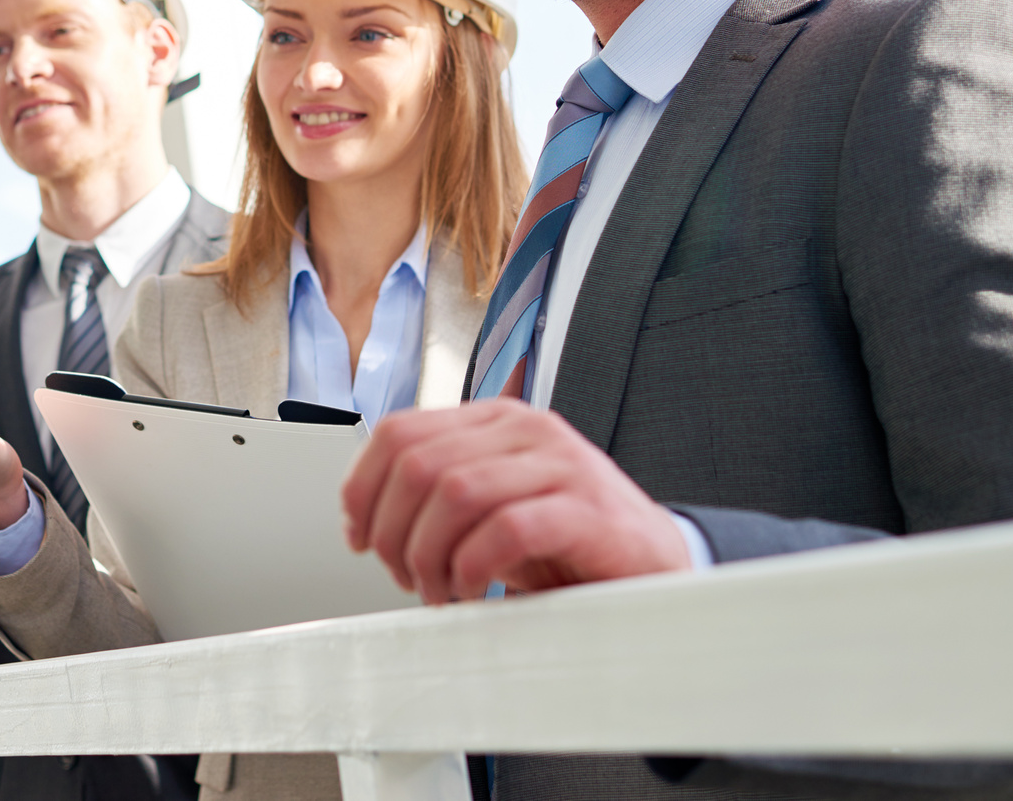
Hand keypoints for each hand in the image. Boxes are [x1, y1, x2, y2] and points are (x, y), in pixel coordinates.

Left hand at [340, 400, 689, 602]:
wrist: (654, 567)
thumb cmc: (568, 542)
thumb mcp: (492, 507)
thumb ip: (439, 496)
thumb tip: (367, 518)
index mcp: (495, 421)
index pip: (399, 430)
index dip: (363, 487)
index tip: (358, 535)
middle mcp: (526, 430)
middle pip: (419, 463)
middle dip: (394, 531)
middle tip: (405, 576)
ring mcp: (561, 464)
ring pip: (456, 491)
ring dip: (430, 555)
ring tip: (439, 590)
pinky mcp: (589, 510)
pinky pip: (508, 527)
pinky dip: (475, 566)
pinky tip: (476, 591)